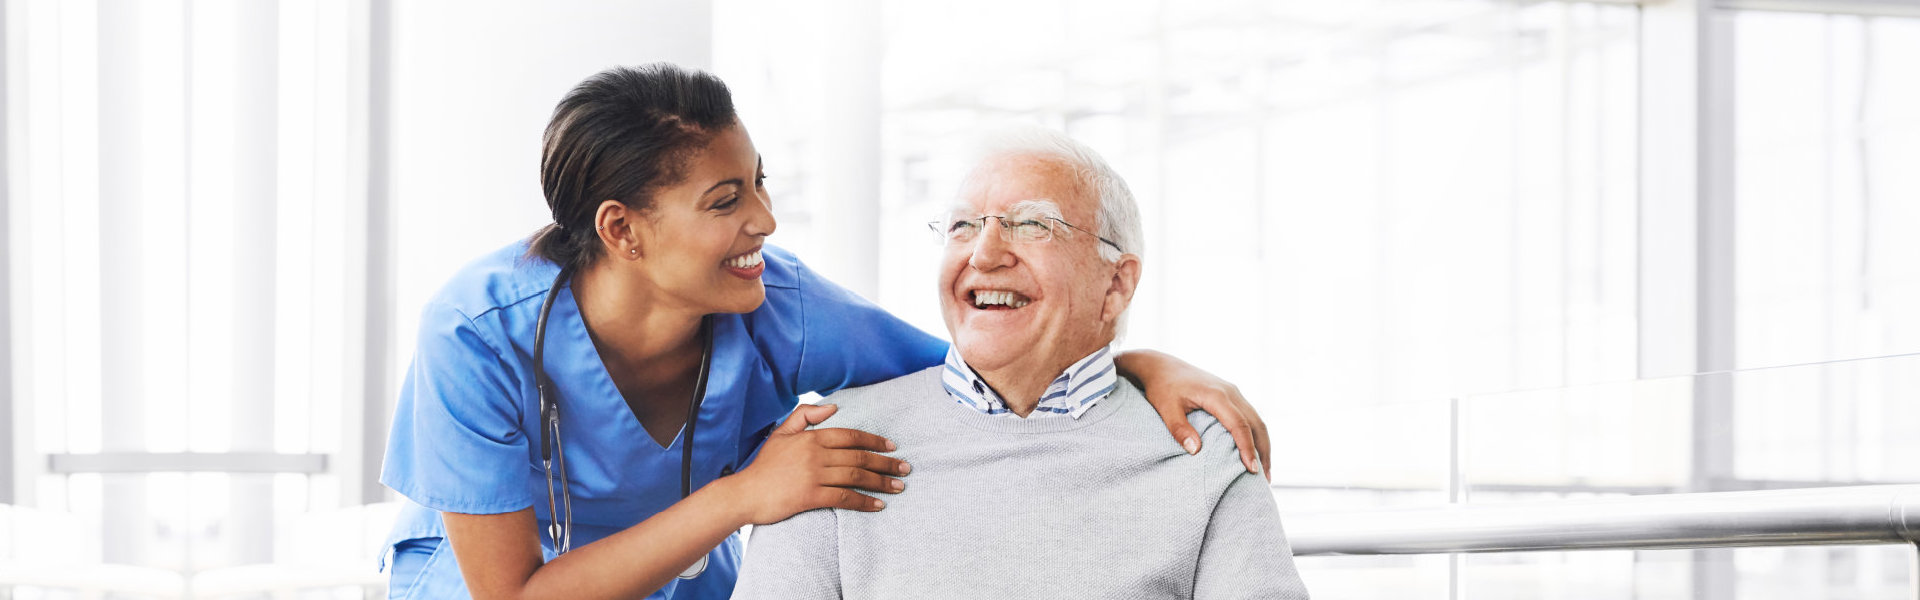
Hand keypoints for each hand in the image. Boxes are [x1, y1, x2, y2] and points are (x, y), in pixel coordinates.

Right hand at [726, 404, 910, 524]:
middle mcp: (815, 455)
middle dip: (886, 463)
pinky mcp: (810, 497)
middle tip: (905, 469)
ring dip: (881, 482)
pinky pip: (844, 498)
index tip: (892, 447)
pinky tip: (878, 505)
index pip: (850, 436)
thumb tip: (834, 407)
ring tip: (898, 487)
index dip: (874, 441)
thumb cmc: (764, 465)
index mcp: (811, 438)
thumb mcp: (781, 433)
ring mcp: (813, 476)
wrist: (744, 494)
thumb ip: (804, 415)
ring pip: (856, 477)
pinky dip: (864, 502)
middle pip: (859, 457)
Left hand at [1118, 350, 1272, 479]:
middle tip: (1264, 480)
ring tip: (1264, 472)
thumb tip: (1195, 450)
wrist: (1163, 367)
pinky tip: (1254, 452)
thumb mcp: (1165, 408)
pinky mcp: (1232, 396)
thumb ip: (1179, 428)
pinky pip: (1250, 417)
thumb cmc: (1162, 388)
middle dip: (1262, 452)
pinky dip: (1256, 436)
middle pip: (1256, 424)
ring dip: (1263, 445)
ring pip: (1257, 420)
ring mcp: (1234, 393)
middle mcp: (1231, 392)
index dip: (1247, 447)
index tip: (1251, 469)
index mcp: (1217, 395)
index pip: (1239, 424)